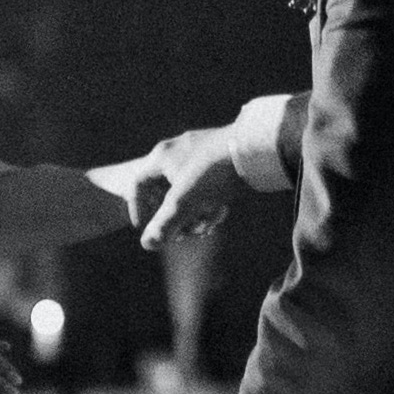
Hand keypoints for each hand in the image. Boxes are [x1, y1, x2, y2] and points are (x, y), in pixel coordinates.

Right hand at [123, 128, 244, 251]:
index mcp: (162, 157)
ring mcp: (200, 152)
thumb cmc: (213, 174)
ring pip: (188, 191)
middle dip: (175, 218)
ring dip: (194, 213)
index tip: (145, 229)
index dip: (138, 210)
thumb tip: (147, 244)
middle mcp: (178, 151)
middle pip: (165, 192)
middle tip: (183, 235)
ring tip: (206, 226)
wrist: (255, 149)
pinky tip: (220, 213)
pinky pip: (206, 184)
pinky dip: (209, 202)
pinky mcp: (220, 156)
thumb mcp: (185, 202)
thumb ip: (164, 225)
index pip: (138, 185)